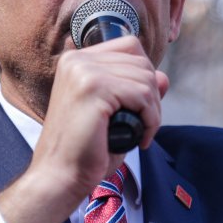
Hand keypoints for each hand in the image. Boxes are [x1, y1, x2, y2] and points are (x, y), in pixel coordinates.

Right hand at [0, 36, 166, 222]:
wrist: (59, 175)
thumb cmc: (85, 150)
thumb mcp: (115, 113)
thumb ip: (138, 91)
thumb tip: (163, 77)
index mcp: (76, 61)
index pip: (129, 47)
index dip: (144, 76)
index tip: (140, 107)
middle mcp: (77, 60)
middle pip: (141, 61)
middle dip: (152, 95)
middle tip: (144, 125)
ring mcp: (83, 71)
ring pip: (145, 78)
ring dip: (153, 110)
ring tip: (141, 132)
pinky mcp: (93, 88)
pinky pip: (142, 95)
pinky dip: (151, 119)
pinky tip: (141, 137)